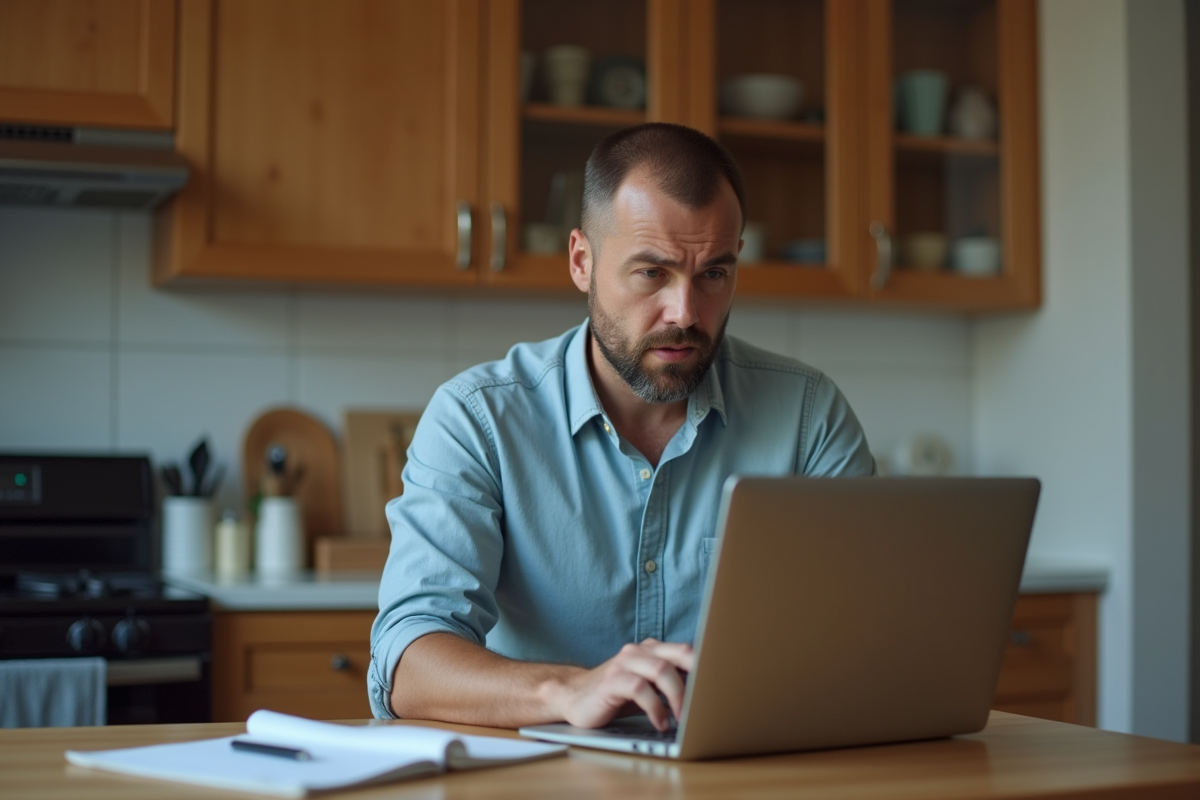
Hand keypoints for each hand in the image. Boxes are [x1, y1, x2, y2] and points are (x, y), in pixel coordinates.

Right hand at [541, 638, 693, 730]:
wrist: (573, 697)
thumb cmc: (616, 694)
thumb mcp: (647, 687)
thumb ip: (670, 683)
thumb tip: (706, 695)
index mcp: (652, 650)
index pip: (687, 651)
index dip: (707, 667)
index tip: (722, 688)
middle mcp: (639, 651)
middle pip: (680, 654)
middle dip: (698, 677)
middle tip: (707, 702)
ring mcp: (624, 663)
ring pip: (660, 669)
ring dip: (677, 696)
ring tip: (683, 719)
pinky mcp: (611, 681)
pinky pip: (639, 689)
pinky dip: (655, 708)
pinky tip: (660, 724)